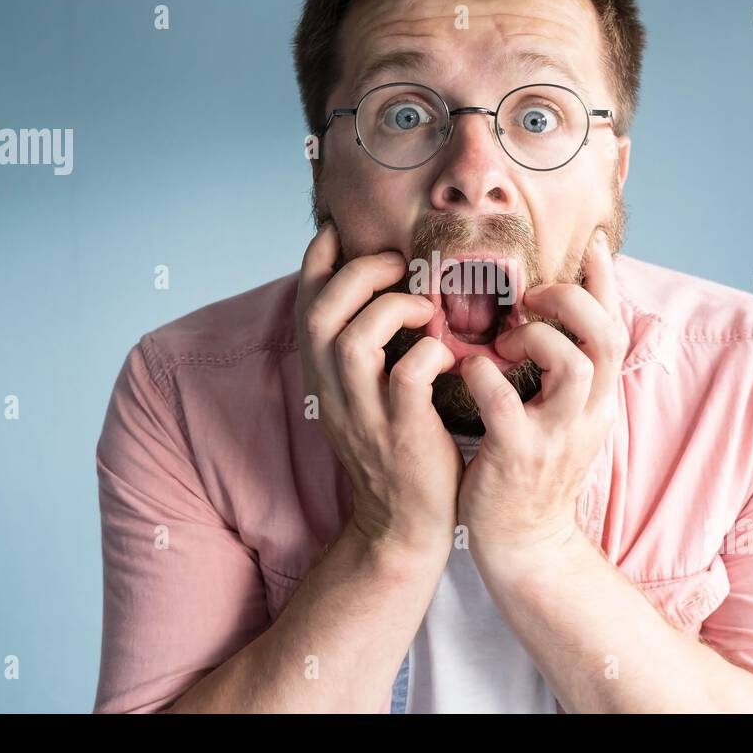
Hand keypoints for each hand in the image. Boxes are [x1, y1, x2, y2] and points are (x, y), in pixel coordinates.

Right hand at [296, 223, 462, 561]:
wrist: (404, 526)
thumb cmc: (399, 448)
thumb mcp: (365, 396)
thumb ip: (366, 348)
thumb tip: (384, 291)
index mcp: (322, 375)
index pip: (304, 303)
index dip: (317, 258)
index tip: (339, 227)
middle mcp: (333, 390)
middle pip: (321, 312)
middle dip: (358, 273)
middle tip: (397, 263)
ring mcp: (364, 413)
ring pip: (353, 339)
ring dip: (392, 308)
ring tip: (427, 307)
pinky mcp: (401, 433)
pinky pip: (406, 377)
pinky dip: (429, 353)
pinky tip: (449, 354)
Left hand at [457, 229, 627, 561]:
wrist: (526, 545)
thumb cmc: (532, 471)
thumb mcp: (563, 418)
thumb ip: (563, 372)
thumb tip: (550, 318)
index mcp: (599, 398)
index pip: (616, 326)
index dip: (606, 281)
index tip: (592, 241)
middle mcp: (588, 412)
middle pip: (607, 335)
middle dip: (573, 300)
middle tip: (533, 295)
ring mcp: (558, 435)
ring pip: (574, 364)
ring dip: (537, 338)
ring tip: (505, 341)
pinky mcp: (520, 457)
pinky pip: (505, 402)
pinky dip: (483, 376)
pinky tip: (466, 371)